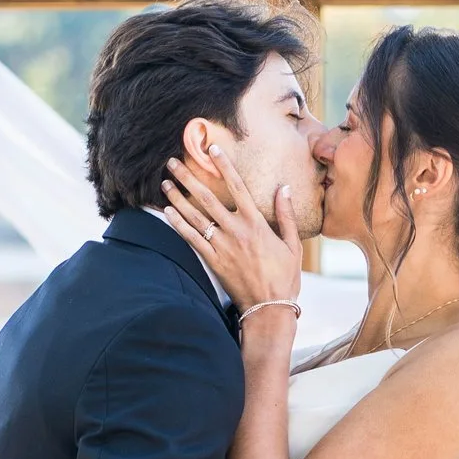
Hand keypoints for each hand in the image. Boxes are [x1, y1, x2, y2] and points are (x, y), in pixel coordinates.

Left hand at [162, 152, 301, 309]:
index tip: (212, 149)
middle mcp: (237, 232)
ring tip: (165, 183)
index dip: (224, 166)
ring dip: (178, 198)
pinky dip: (178, 225)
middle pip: (208, 198)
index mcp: (257, 224)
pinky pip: (191, 240)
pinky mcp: (213, 261)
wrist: (270, 308)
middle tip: (173, 162)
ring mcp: (222, 247)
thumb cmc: (285, 277)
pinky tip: (168, 212)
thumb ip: (286, 215)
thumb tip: (284, 188)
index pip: (238, 187)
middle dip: (189, 178)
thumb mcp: (293, 245)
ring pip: (195, 217)